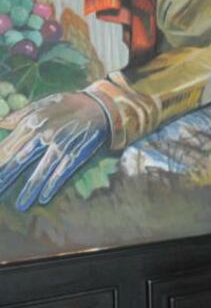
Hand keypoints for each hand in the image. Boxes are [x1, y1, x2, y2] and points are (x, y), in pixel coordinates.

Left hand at [0, 93, 108, 210]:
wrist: (103, 106)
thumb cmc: (72, 104)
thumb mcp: (45, 102)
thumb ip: (22, 114)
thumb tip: (2, 123)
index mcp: (33, 121)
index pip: (9, 146)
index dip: (0, 161)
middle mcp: (44, 134)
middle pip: (20, 160)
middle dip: (7, 176)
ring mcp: (61, 145)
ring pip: (41, 171)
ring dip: (30, 189)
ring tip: (21, 204)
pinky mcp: (77, 154)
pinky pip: (62, 172)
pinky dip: (53, 185)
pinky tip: (43, 198)